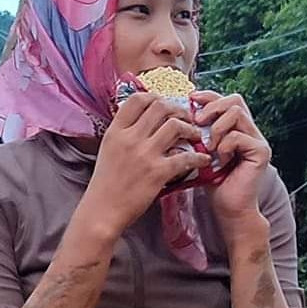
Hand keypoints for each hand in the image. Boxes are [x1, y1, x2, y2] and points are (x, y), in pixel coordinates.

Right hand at [83, 93, 210, 234]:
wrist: (103, 211)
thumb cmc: (106, 183)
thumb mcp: (108, 150)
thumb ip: (123, 133)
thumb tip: (142, 120)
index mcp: (116, 131)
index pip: (138, 99)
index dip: (156, 97)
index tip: (165, 104)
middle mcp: (130, 138)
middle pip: (160, 107)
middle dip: (178, 110)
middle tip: (186, 118)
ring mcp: (144, 155)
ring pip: (175, 126)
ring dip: (190, 129)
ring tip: (195, 136)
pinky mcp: (157, 173)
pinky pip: (186, 157)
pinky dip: (199, 157)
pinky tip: (203, 160)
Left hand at [193, 91, 271, 226]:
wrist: (228, 209)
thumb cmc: (214, 183)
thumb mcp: (201, 152)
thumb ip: (198, 133)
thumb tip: (182, 113)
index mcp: (237, 128)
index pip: (226, 100)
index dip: (209, 96)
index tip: (191, 100)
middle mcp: (251, 131)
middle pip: (235, 100)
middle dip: (213, 107)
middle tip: (198, 121)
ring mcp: (258, 140)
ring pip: (237, 113)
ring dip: (217, 127)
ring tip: (209, 146)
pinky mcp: (261, 151)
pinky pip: (239, 135)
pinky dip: (225, 145)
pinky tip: (220, 160)